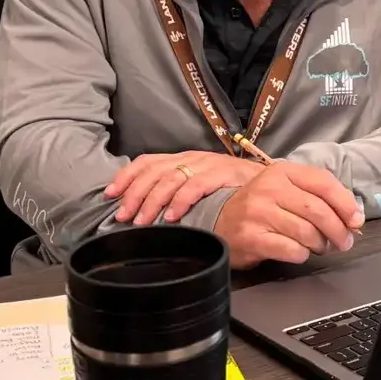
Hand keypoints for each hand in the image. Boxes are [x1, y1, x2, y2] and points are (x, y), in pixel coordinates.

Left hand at [105, 151, 264, 225]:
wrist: (271, 180)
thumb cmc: (233, 187)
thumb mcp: (202, 183)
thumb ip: (179, 190)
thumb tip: (147, 209)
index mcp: (183, 158)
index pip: (147, 161)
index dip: (126, 176)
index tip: (109, 194)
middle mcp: (192, 158)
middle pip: (154, 172)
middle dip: (134, 194)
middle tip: (123, 216)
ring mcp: (207, 165)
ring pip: (170, 179)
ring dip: (152, 201)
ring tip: (142, 221)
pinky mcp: (222, 174)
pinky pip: (195, 186)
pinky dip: (180, 201)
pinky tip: (172, 217)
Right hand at [214, 161, 364, 269]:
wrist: (219, 221)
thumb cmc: (261, 207)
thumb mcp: (286, 190)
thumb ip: (317, 197)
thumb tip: (353, 218)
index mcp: (282, 172)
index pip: (323, 182)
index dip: (345, 203)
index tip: (356, 220)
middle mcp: (269, 188)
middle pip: (318, 210)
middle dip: (338, 229)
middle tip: (345, 242)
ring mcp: (258, 213)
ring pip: (307, 232)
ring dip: (321, 244)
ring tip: (320, 247)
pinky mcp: (251, 237)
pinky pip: (291, 249)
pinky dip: (302, 254)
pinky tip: (300, 252)